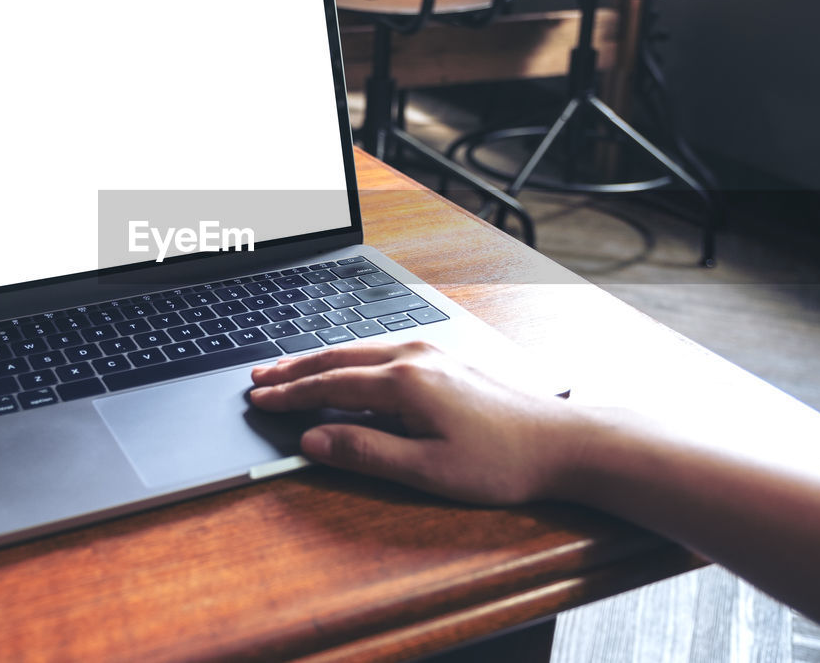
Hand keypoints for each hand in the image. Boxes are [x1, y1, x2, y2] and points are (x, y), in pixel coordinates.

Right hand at [249, 340, 589, 504]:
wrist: (562, 441)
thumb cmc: (501, 461)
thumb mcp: (427, 470)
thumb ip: (365, 452)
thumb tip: (313, 441)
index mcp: (404, 382)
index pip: (329, 385)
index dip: (289, 395)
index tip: (258, 400)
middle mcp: (414, 357)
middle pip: (337, 358)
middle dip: (293, 368)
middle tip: (257, 377)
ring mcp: (431, 353)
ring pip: (358, 350)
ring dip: (319, 360)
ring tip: (288, 369)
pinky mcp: (444, 359)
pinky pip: (380, 351)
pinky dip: (348, 358)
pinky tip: (344, 366)